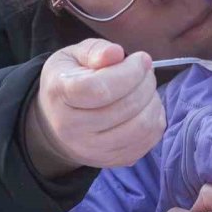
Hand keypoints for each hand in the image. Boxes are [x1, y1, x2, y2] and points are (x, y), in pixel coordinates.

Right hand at [27, 38, 164, 171]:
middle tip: (146, 71)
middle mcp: (73, 128)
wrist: (56, 124)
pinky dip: (155, 119)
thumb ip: (94, 51)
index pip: (100, 89)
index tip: (141, 59)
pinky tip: (146, 106)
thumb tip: (116, 53)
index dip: (129, 72)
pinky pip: (148, 141)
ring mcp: (93, 150)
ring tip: (147, 88)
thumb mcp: (72, 56)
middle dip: (146, 83)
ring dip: (153, 101)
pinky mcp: (113, 161)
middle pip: (125, 107)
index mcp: (60, 95)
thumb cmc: (69, 81)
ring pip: (140, 127)